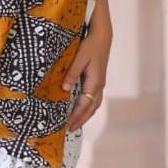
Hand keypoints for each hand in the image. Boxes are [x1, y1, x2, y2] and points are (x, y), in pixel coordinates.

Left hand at [62, 7, 111, 131]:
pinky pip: (93, 100)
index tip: (67, 125)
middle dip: (80, 120)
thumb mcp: (80, 58)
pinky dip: (88, 108)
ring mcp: (100, 84)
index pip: (84, 104)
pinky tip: (81, 110)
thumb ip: (72, 73)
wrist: (102, 37)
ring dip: (85, 116)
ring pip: (93, 105)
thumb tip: (65, 89)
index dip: (75, 116)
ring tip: (75, 124)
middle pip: (90, 108)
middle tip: (69, 130)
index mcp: (94, 82)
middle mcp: (99, 86)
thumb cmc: (90, 45)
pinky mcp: (98, 81)